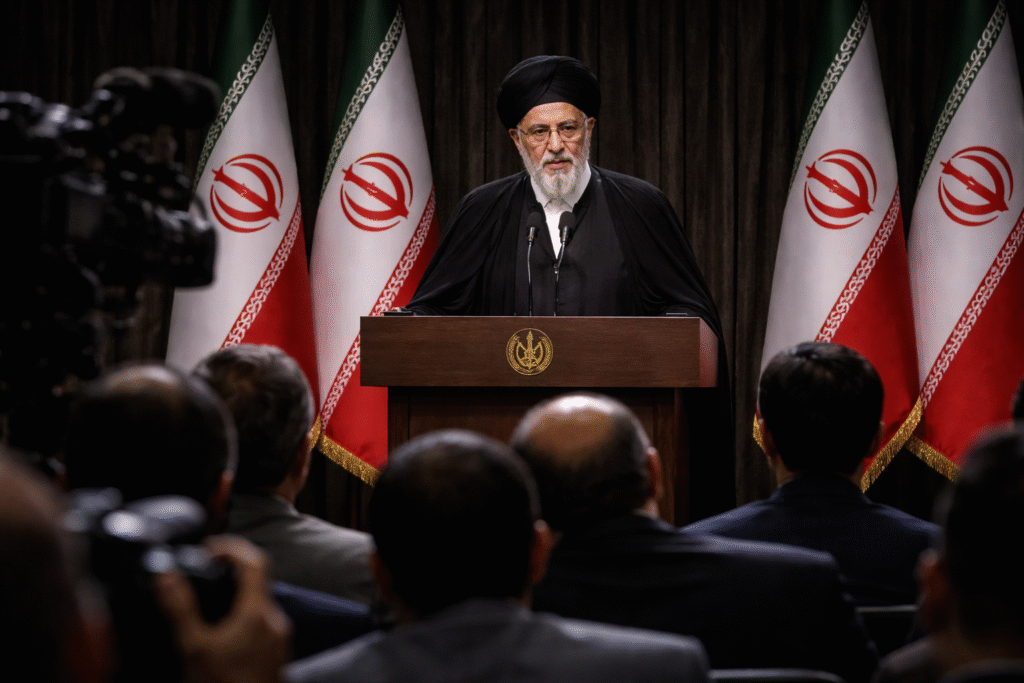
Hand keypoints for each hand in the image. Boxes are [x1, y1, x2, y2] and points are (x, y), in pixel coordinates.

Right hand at [154, 535, 291, 682]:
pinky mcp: (278, 655)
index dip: (231, 549)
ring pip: (260, 605)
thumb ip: (180, 608)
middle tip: (205, 574)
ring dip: (237, 599)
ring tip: (209, 606)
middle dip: (231, 574)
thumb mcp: (193, 647)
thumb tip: (166, 575)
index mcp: (258, 613)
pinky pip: (262, 625)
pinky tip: (222, 635)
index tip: (209, 551)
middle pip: (258, 582)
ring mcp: (280, 640)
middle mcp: (275, 622)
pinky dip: (243, 619)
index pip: (254, 561)